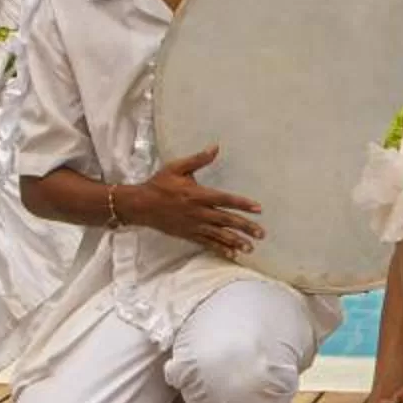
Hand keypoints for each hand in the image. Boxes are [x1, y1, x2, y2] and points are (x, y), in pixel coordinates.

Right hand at [120, 146, 262, 257]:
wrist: (140, 205)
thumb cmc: (159, 184)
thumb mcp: (177, 167)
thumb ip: (198, 159)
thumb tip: (215, 147)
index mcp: (198, 195)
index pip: (225, 200)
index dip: (243, 204)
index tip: (258, 209)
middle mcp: (198, 212)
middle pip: (226, 220)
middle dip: (245, 227)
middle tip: (262, 234)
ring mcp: (194, 225)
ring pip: (219, 235)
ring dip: (236, 242)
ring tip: (250, 248)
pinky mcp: (188, 235)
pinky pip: (207, 243)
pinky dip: (220, 249)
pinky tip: (232, 255)